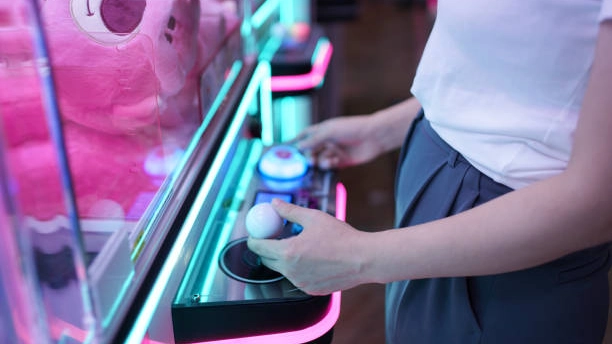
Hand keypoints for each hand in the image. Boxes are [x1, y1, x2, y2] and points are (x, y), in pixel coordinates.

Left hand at [247, 198, 369, 294]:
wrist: (363, 259)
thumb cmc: (341, 237)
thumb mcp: (313, 218)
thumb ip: (290, 211)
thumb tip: (274, 203)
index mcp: (288, 252)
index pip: (259, 247)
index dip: (254, 239)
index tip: (257, 234)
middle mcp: (291, 271)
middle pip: (268, 261)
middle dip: (268, 249)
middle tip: (275, 238)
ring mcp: (300, 283)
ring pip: (283, 270)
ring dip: (285, 259)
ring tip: (301, 246)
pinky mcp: (311, 290)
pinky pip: (297, 278)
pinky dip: (299, 269)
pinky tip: (313, 259)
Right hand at [292, 115, 384, 168]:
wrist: (374, 136)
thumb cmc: (352, 128)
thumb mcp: (330, 132)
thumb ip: (313, 140)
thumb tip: (299, 146)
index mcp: (323, 130)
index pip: (305, 135)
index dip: (296, 141)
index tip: (287, 148)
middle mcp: (327, 140)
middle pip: (311, 150)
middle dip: (309, 156)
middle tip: (309, 161)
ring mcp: (334, 151)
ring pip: (320, 159)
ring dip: (321, 161)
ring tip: (327, 160)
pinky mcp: (342, 161)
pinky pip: (330, 165)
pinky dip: (330, 164)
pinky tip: (336, 161)